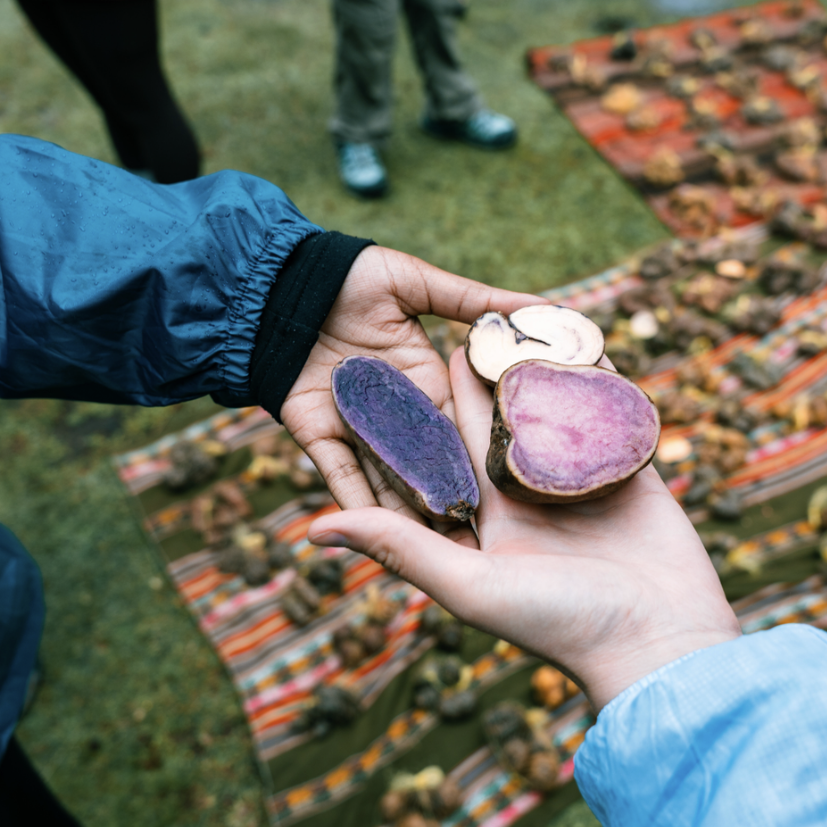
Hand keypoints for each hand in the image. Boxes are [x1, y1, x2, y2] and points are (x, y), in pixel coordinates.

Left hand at [281, 246, 540, 515]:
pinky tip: (376, 537)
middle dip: (451, 501)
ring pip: (388, 480)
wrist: (282, 278)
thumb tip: (544, 305)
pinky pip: (340, 475)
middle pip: (430, 465)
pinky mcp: (319, 434)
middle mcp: (398, 413)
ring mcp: (358, 427)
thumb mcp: (419, 282)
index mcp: (429, 384)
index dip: (486, 462)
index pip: (464, 431)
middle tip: (486, 540)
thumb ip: (475, 300)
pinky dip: (354, 505)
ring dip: (408, 517)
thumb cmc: (352, 272)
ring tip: (440, 554)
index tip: (519, 496)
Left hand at [306, 348, 741, 711]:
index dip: (428, 410)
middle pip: (499, 428)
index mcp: (486, 525)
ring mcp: (580, 488)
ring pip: (554, 418)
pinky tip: (588, 345)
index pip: (447, 455)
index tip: (402, 359)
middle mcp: (528, 504)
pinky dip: (601, 385)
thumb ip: (398, 546)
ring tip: (525, 325)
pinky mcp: (628, 478)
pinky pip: (609, 420)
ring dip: (542, 376)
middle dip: (483, 382)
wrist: (659, 646)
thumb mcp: (469, 584)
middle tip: (468, 326)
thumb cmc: (560, 626)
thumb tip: (311, 528)